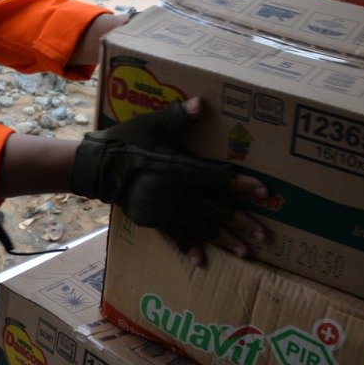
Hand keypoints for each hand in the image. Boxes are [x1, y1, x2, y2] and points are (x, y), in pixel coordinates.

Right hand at [70, 98, 266, 264]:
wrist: (98, 167)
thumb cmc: (127, 142)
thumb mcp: (152, 125)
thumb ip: (178, 117)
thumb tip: (201, 103)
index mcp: (181, 169)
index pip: (218, 177)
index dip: (242, 184)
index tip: (264, 192)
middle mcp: (178, 193)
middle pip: (216, 209)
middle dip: (242, 223)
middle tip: (265, 236)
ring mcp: (167, 209)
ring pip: (201, 227)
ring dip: (224, 241)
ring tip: (246, 253)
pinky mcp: (155, 218)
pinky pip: (175, 236)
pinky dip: (189, 248)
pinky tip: (202, 261)